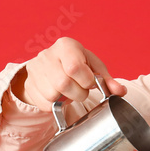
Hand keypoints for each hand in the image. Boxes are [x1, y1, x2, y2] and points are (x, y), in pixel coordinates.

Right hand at [11, 37, 126, 110]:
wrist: (51, 66)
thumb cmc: (78, 65)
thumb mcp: (94, 67)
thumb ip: (108, 80)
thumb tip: (120, 91)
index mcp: (65, 45)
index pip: (74, 67)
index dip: (86, 81)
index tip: (90, 82)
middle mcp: (47, 55)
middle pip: (63, 83)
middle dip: (78, 93)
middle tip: (81, 90)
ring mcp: (35, 70)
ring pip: (52, 95)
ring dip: (66, 99)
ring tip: (70, 91)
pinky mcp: (29, 85)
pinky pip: (45, 103)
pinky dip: (56, 105)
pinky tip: (60, 96)